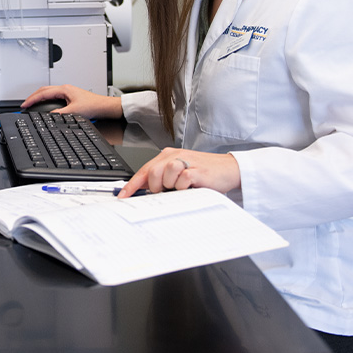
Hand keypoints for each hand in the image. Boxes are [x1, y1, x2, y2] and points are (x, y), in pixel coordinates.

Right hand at [21, 84, 122, 118]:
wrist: (104, 107)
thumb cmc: (93, 106)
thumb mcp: (74, 112)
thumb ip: (59, 114)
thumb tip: (47, 117)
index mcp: (64, 90)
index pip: (43, 93)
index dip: (32, 99)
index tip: (24, 105)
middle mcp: (65, 89)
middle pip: (44, 90)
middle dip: (33, 97)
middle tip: (25, 104)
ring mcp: (68, 92)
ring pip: (49, 92)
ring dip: (39, 97)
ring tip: (32, 104)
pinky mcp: (71, 97)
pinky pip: (54, 96)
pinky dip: (46, 100)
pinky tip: (46, 106)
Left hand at [118, 147, 240, 196]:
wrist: (229, 169)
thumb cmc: (204, 173)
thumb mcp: (180, 173)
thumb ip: (164, 178)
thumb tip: (145, 192)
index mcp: (167, 155)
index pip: (144, 170)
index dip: (131, 185)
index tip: (122, 196)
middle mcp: (174, 155)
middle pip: (151, 173)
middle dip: (155, 187)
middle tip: (166, 192)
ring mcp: (185, 161)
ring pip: (165, 175)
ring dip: (171, 186)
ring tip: (182, 187)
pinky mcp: (196, 170)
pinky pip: (181, 181)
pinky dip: (184, 187)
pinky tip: (191, 186)